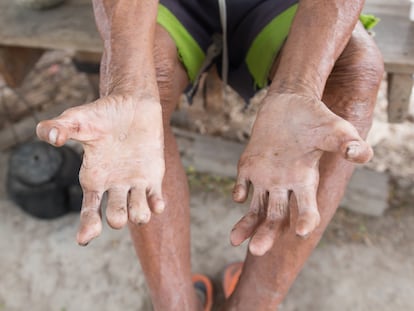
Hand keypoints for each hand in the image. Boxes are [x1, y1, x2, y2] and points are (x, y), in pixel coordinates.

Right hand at [36, 94, 164, 244]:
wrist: (133, 103)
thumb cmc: (103, 113)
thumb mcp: (78, 118)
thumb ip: (60, 127)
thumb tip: (48, 136)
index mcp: (94, 178)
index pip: (89, 210)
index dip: (87, 226)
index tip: (86, 238)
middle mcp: (114, 185)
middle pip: (114, 217)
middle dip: (116, 219)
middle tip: (118, 213)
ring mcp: (134, 183)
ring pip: (137, 213)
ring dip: (139, 216)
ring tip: (140, 210)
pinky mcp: (153, 176)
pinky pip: (155, 199)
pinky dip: (157, 206)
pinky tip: (157, 204)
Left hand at [231, 93, 372, 255]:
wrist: (288, 103)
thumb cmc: (315, 117)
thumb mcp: (335, 128)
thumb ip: (347, 142)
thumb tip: (360, 154)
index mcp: (305, 181)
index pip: (306, 208)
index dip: (305, 219)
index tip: (301, 230)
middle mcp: (284, 184)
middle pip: (275, 217)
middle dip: (267, 234)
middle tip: (257, 251)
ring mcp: (265, 177)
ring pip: (256, 208)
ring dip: (247, 225)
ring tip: (234, 241)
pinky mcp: (249, 165)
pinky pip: (242, 184)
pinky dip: (239, 191)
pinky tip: (239, 194)